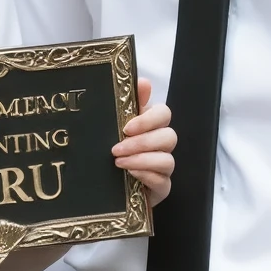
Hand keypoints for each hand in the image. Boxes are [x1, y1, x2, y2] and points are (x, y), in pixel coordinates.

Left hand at [113, 79, 175, 204]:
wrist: (102, 185)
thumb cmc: (111, 152)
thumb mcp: (113, 126)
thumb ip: (128, 104)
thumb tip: (143, 82)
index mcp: (151, 126)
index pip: (163, 114)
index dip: (148, 119)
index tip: (126, 127)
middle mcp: (161, 145)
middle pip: (169, 136)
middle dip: (142, 142)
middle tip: (117, 148)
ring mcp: (163, 167)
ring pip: (167, 160)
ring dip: (142, 159)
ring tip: (119, 163)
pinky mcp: (161, 188)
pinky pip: (163, 181)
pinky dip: (145, 175)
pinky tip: (129, 174)